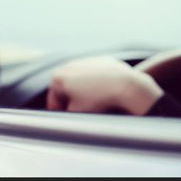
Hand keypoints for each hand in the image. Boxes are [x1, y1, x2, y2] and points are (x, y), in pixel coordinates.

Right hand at [46, 55, 164, 114]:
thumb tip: (66, 117)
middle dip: (73, 101)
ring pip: (84, 80)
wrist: (126, 86)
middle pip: (68, 88)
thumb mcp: (75, 113)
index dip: (59, 112)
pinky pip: (100, 75)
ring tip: (97, 105)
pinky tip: (107, 94)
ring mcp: (89, 60)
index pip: (54, 99)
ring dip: (86, 91)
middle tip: (82, 113)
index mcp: (58, 76)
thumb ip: (66, 115)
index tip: (67, 120)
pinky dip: (101, 84)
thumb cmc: (98, 100)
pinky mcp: (106, 60)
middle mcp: (71, 64)